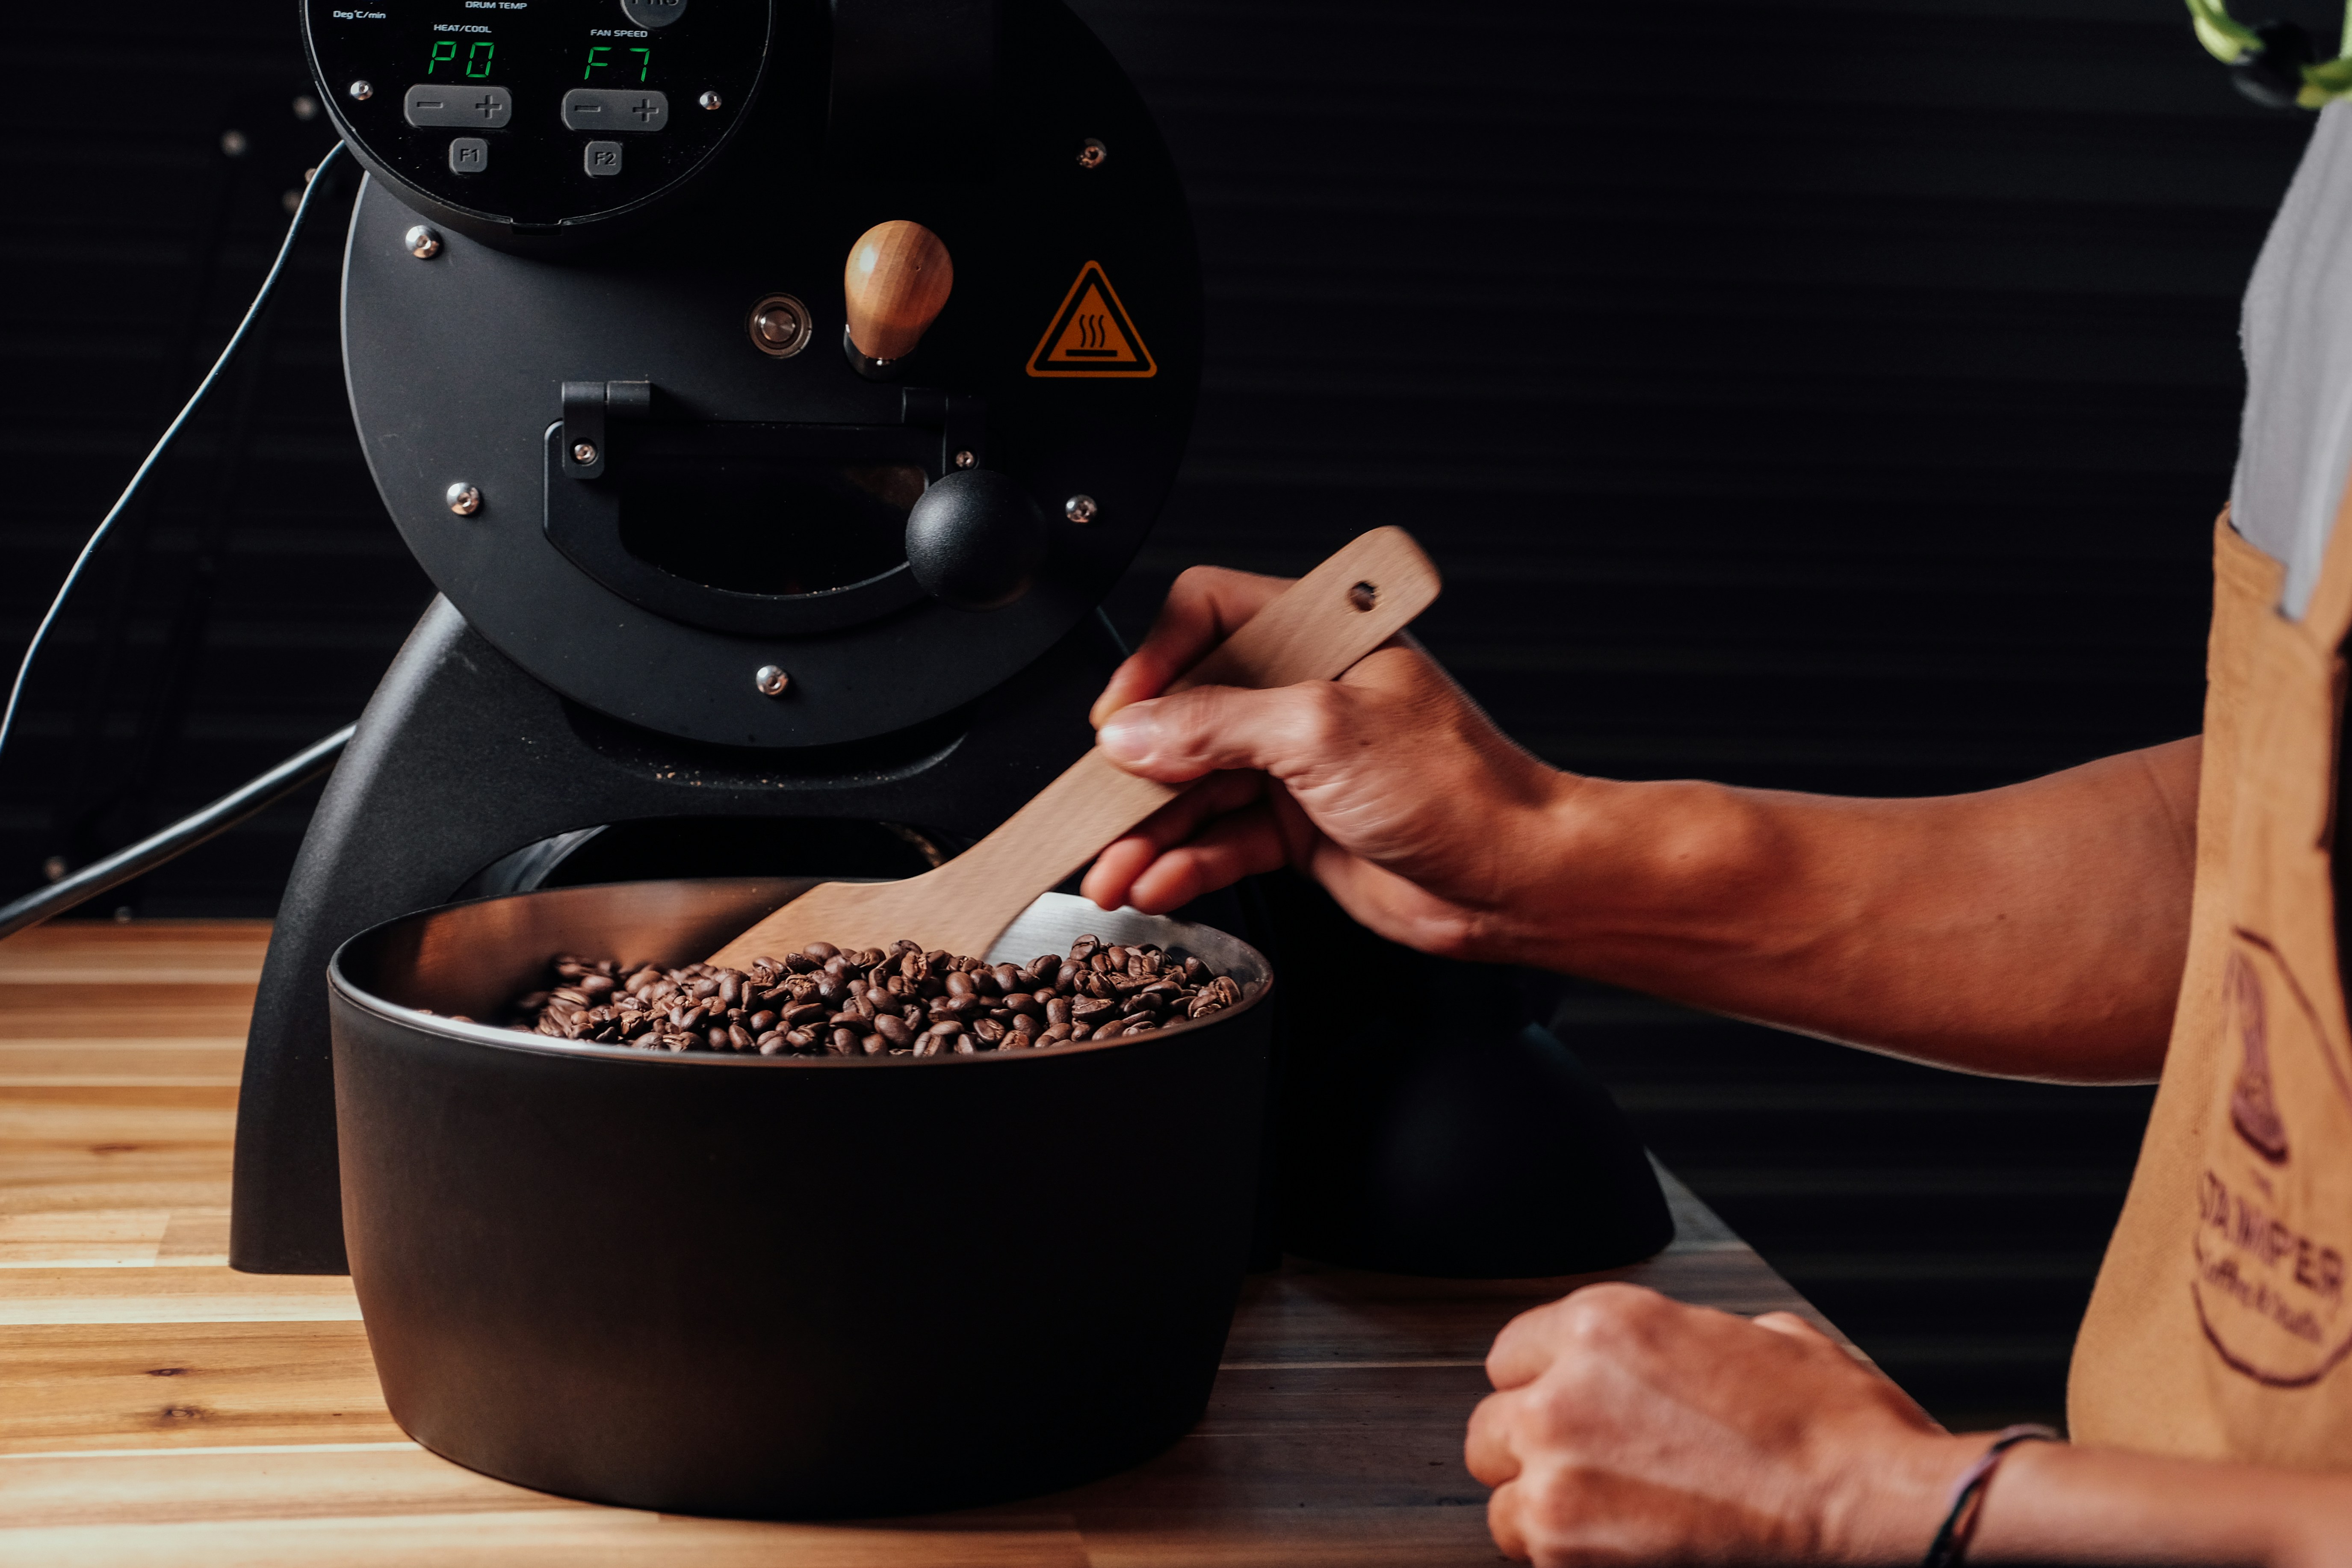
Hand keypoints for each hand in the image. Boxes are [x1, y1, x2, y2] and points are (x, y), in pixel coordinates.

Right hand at [1082, 566, 1569, 959]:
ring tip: (1111, 869)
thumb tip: (1133, 731)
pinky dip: (1181, 865)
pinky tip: (1153, 883)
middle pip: (1185, 712)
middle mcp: (1302, 694)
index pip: (1206, 615)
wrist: (1517, 881)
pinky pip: (1219, 842)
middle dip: (1135, 768)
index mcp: (1319, 637)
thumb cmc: (1462, 789)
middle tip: (1093, 807)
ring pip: (1194, 789)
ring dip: (1147, 832)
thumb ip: (1216, 725)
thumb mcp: (1322, 733)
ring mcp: (1298, 765)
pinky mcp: (1298, 830)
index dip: (1155, 660)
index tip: (1121, 716)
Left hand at [1465, 1283, 1968, 1564]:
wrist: (1872, 1509)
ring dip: (1547, 1514)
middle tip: (1596, 1476)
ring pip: (1504, 1503)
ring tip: (1615, 1523)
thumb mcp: (1763, 1337)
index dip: (1548, 1388)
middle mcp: (1565, 1394)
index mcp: (1605, 1326)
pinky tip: (1630, 1551)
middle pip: (1492, 1429)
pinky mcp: (1570, 1550)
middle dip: (1536, 1452)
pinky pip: (1535, 1557)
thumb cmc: (1835, 1431)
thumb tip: (1687, 1354)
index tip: (1576, 1414)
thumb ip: (1692, 1338)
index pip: (1513, 1356)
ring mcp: (1560, 1477)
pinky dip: (1572, 1558)